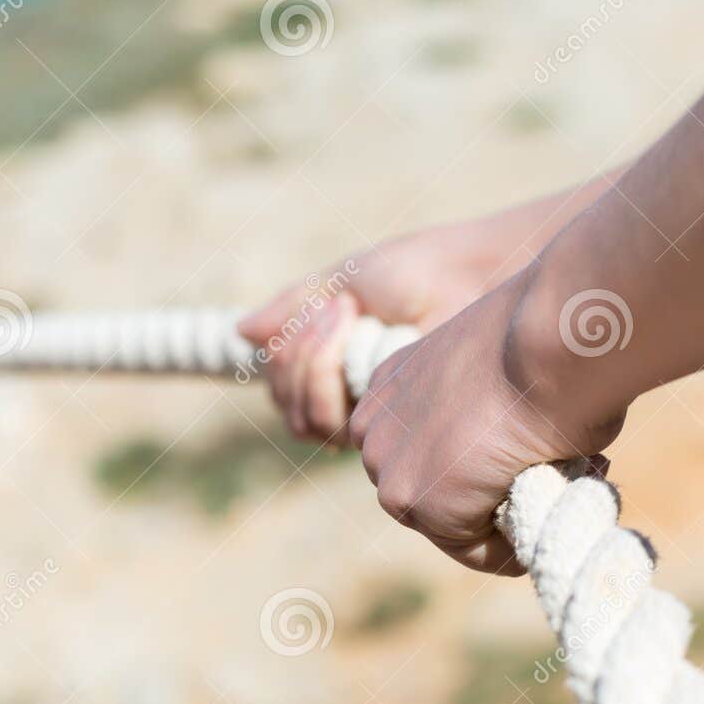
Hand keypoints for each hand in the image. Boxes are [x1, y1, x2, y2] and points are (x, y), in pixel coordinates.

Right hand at [236, 229, 496, 443]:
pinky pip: (332, 423)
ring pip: (305, 418)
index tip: (329, 306)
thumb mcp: (340, 280)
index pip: (281, 384)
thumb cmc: (414, 272)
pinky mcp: (390, 430)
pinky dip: (334, 375)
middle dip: (304, 352)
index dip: (291, 353)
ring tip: (355, 318)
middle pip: (287, 404)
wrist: (461, 278)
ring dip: (316, 361)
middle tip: (345, 309)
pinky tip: (370, 342)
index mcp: (333, 363)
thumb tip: (241, 333)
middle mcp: (346, 396)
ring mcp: (368, 416)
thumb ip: (291, 308)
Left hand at [348, 274, 625, 573]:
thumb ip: (485, 413)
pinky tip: (549, 500)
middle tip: (552, 473)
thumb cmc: (549, 338)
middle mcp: (375, 428)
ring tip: (557, 482)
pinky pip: (477, 551)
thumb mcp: (498, 370)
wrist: (551, 336)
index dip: (483, 466)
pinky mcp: (421, 502)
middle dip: (489, 499)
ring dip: (505, 520)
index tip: (529, 449)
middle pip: (431, 496)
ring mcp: (392, 470)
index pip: (424, 456)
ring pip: (451, 529)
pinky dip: (518, 544)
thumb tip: (515, 451)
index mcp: (392, 386)